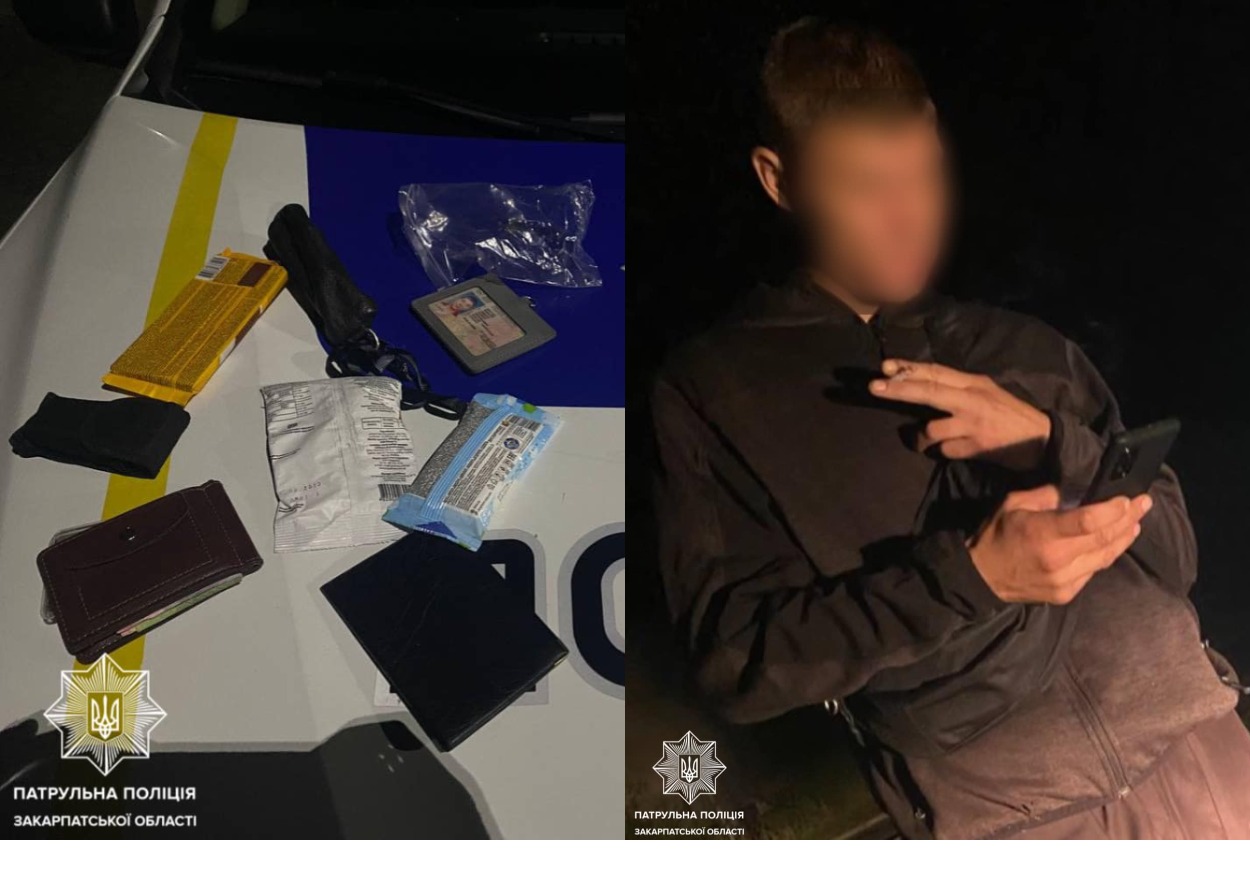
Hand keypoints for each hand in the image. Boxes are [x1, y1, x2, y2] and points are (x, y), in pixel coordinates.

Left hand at [868, 359, 1051, 469]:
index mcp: (974, 383)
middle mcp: (972, 399)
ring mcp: (974, 423)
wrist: (1043, 439)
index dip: (909, 369)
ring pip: (932, 428)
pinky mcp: (977, 446)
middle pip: (929, 391)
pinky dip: (943, 451)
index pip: (936, 372)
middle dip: (899, 390)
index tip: (885, 367)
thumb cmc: (1010, 415)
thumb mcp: (986, 393)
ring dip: (922, 438)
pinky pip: (946, 450)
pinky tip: (953, 450)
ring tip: (924, 442)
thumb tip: (923, 385)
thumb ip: (958, 390)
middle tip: (873, 388)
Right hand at [968, 485, 1150, 603]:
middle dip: (1128, 519)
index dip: (1113, 511)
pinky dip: (1106, 554)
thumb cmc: (996, 535)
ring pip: (1105, 557)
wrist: (981, 577)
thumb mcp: (1013, 504)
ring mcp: (1064, 581)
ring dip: (1123, 538)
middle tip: (1144, 504)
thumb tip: (1077, 491)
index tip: (1128, 499)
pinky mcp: (1066, 594)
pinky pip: (1093, 571)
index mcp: (1042, 534)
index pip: (1088, 522)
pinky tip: (1113, 543)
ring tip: (1136, 522)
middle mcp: (1057, 560)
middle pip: (1104, 539)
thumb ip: (1047, 495)